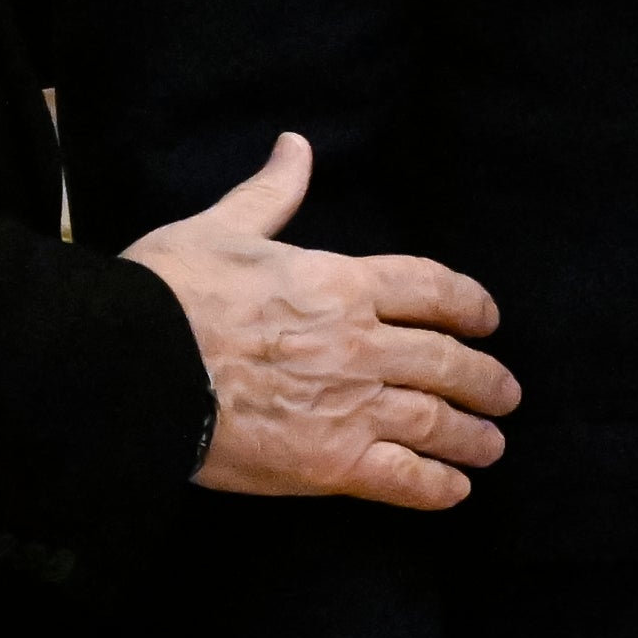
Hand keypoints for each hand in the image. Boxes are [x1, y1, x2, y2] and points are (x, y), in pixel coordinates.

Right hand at [123, 134, 519, 507]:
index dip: (469, 305)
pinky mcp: (328, 462)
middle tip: (506, 394)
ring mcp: (350, 405)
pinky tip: (455, 491)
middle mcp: (359, 343)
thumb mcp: (222, 228)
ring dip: (471, 435)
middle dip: (485, 379)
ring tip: (491, 446)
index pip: (430, 288)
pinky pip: (402, 478)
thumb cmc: (169, 293)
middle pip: (447, 360)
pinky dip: (436, 486)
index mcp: (340, 282)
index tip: (488, 319)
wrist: (132, 366)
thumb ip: (271, 194)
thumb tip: (296, 146)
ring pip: (435, 421)